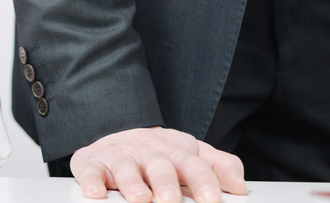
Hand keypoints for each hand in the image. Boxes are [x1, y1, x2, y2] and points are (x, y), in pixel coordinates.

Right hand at [70, 127, 245, 202]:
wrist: (115, 133)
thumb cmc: (157, 153)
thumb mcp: (190, 153)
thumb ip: (218, 166)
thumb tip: (239, 186)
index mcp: (174, 152)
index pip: (192, 164)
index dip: (203, 181)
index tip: (213, 200)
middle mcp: (146, 153)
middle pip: (158, 165)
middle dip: (165, 182)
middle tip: (171, 200)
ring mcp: (119, 158)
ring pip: (125, 168)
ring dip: (132, 183)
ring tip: (141, 199)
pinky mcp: (93, 164)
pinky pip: (90, 172)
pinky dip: (91, 181)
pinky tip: (96, 192)